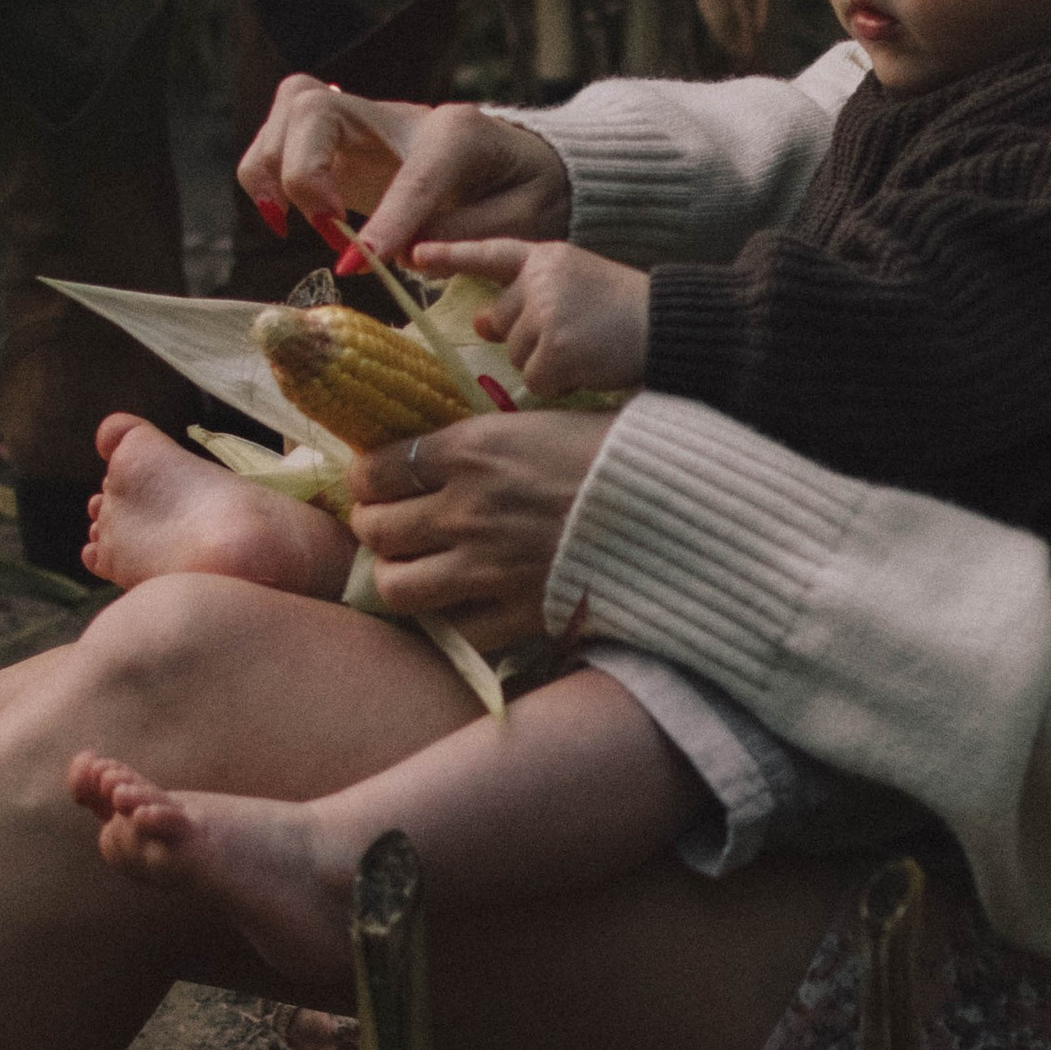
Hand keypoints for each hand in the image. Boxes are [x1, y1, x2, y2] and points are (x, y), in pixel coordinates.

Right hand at [237, 78, 571, 270]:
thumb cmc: (522, 191)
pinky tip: (288, 219)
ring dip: (272, 172)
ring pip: (287, 112)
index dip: (385, 222)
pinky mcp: (334, 140)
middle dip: (304, 173)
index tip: (355, 267)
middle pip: (315, 110)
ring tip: (300, 226)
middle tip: (328, 231)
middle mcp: (397, 115)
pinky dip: (264, 176)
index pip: (412, 175)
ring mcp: (361, 119)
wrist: (514, 159)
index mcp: (458, 133)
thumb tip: (407, 252)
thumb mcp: (526, 218)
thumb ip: (471, 235)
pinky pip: (276, 136)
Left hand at [347, 409, 612, 655]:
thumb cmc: (627, 451)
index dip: (368, 479)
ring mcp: (488, 566)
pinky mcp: (518, 612)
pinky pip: (453, 632)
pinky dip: (449, 624)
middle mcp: (467, 508)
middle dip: (375, 528)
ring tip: (413, 571)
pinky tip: (459, 609)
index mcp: (473, 448)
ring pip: (396, 586)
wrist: (682, 508)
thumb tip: (455, 446)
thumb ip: (491, 437)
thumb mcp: (547, 417)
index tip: (378, 483)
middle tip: (390, 528)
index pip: (379, 469)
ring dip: (397, 577)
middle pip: (376, 529)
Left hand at [422, 238, 649, 399]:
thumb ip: (530, 299)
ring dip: (548, 364)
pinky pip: (537, 381)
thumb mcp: (580, 287)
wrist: (677, 326)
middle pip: (501, 323)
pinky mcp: (556, 347)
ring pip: (516, 356)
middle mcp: (540, 278)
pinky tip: (591, 368)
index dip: (452, 254)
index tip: (415, 254)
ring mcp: (547, 312)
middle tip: (578, 336)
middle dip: (530, 339)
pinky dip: (562, 384)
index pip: (491, 252)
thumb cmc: (632, 313)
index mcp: (548, 256)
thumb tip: (482, 324)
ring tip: (590, 350)